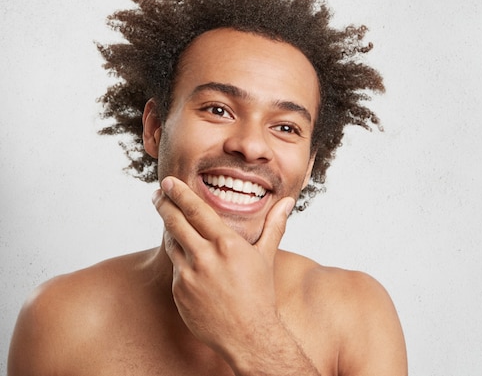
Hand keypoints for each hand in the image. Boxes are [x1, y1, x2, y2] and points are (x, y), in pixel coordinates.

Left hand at [152, 176, 294, 356]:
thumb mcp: (266, 256)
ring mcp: (189, 275)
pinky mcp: (179, 292)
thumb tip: (287, 202)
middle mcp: (205, 257)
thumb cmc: (260, 294)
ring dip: (169, 230)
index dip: (180, 193)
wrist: (248, 335)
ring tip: (170, 221)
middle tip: (158, 194)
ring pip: (172, 244)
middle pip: (175, 222)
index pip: (197, 210)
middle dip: (164, 204)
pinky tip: (186, 258)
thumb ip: (274, 225)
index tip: (169, 181)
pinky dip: (179, 259)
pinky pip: (175, 268)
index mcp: (227, 244)